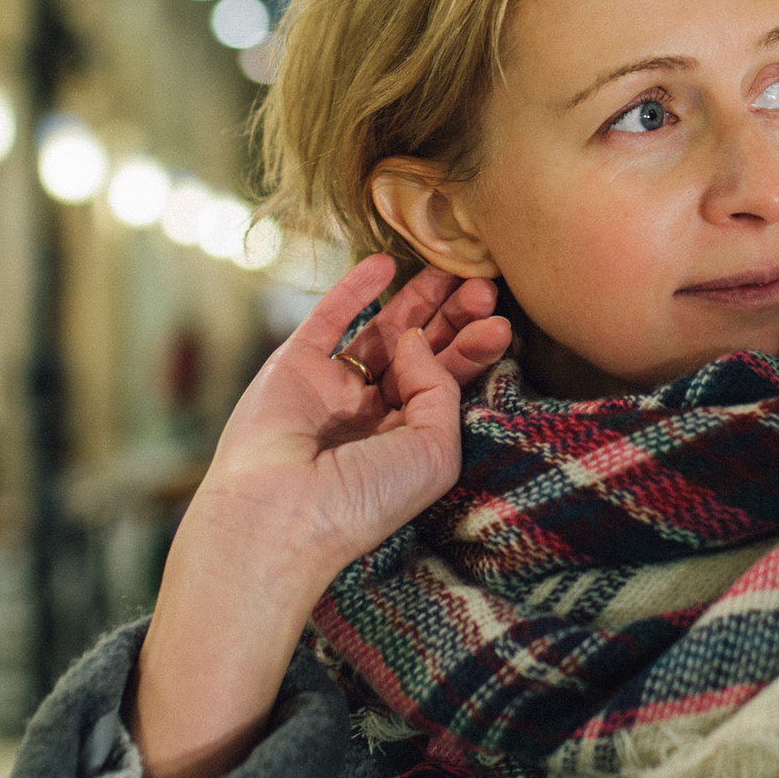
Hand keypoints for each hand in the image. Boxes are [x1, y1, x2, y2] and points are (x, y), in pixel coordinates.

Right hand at [132, 255, 510, 777]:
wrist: (279, 513)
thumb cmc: (363, 500)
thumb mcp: (434, 451)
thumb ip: (440, 388)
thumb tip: (415, 337)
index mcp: (406, 442)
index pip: (447, 386)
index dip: (472, 352)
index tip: (498, 321)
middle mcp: (369, 416)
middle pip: (419, 353)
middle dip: (451, 319)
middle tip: (482, 284)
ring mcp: (330, 390)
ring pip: (380, 332)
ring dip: (415, 300)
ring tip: (449, 267)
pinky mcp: (293, 368)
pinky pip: (328, 320)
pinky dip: (355, 290)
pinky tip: (385, 264)